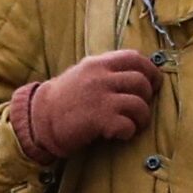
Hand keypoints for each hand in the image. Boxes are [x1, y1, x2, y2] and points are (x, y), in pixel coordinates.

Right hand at [20, 50, 161, 162]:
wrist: (40, 118)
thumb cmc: (67, 98)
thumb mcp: (85, 73)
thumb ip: (109, 70)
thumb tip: (142, 73)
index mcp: (98, 63)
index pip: (135, 58)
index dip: (151, 72)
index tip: (152, 85)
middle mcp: (100, 77)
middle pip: (141, 82)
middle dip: (148, 98)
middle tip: (140, 109)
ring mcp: (99, 98)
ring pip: (139, 105)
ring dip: (142, 118)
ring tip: (133, 124)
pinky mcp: (98, 119)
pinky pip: (127, 125)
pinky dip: (128, 132)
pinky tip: (119, 134)